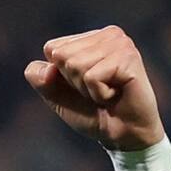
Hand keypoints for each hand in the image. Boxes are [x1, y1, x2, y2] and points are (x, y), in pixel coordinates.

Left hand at [24, 26, 165, 150]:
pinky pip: (92, 77)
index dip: (59, 75)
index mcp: (90, 38)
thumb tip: (48, 68)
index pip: (52, 48)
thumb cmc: (91, 112)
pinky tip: (115, 94)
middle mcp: (108, 35)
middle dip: (73, 81)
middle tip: (97, 90)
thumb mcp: (56, 95)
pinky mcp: (129, 57)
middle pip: (61, 55)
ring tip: (107, 92)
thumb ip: (40, 78)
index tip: (83, 85)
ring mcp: (121, 44)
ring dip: (86, 88)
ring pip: (75, 65)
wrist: (122, 135)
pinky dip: (99, 93)